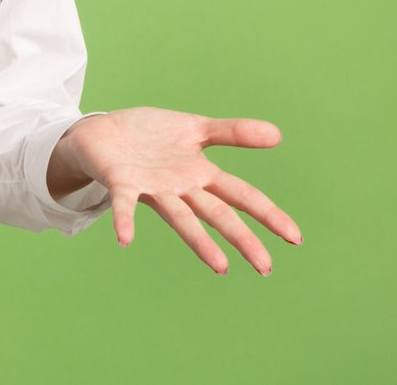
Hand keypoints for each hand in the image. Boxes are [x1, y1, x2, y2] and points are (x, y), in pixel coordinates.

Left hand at [50, 107, 301, 274]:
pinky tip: (125, 239)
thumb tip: (278, 135)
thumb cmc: (149, 135)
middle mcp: (179, 188)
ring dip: (199, 241)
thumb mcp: (195, 128)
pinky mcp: (122, 183)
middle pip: (216, 213)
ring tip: (220, 266)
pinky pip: (124, 204)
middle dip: (241, 238)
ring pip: (180, 217)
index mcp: (199, 174)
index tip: (295, 238)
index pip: (241, 195)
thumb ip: (233, 133)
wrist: (101, 131)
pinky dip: (124, 221)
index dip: (267, 214)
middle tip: (265, 268)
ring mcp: (151, 188)